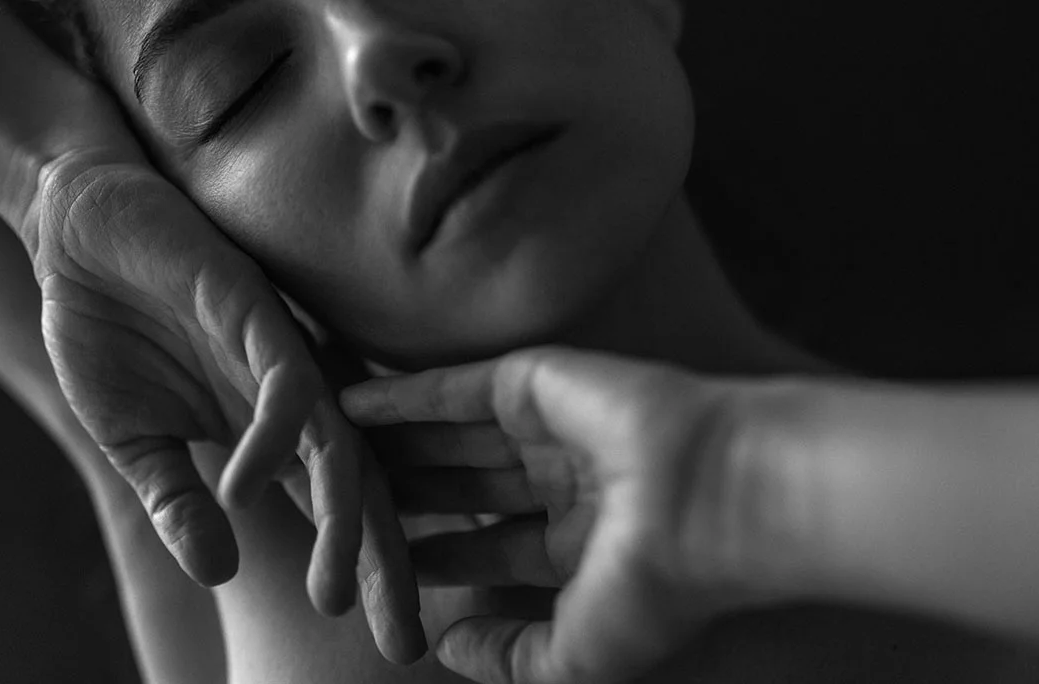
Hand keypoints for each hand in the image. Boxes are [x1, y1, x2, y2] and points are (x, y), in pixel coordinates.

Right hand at [27, 143, 424, 661]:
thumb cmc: (117, 333)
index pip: (340, 511)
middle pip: (365, 487)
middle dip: (386, 564)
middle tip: (403, 640)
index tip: (390, 643)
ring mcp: (286, 355)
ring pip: (341, 443)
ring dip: (342, 518)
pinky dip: (268, 439)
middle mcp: (301, 398)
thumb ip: (179, 501)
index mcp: (278, 432)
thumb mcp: (138, 440)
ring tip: (340, 591)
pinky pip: (285, 383)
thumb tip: (219, 571)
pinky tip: (245, 488)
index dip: (370, 572)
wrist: (85, 235)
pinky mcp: (261, 312)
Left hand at [341, 347, 758, 683]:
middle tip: (340, 504)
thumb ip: (510, 657)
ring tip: (330, 452)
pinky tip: (348, 403)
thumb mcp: (578, 654)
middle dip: (408, 499)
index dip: (435, 560)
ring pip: (451, 439)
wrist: (709, 501)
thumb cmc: (658, 587)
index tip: (379, 568)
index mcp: (581, 543)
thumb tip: (446, 648)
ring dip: (393, 445)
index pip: (490, 552)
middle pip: (463, 491)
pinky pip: (452, 389)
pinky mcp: (535, 382)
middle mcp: (564, 482)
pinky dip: (400, 396)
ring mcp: (550, 429)